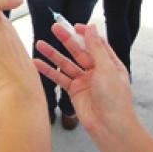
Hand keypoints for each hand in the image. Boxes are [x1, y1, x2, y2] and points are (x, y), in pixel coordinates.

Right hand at [33, 23, 137, 137]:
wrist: (110, 126)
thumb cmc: (115, 99)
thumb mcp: (106, 69)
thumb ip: (96, 48)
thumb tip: (92, 27)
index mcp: (109, 63)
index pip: (95, 43)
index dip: (85, 33)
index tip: (73, 26)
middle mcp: (96, 70)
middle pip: (78, 51)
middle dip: (66, 40)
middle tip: (54, 28)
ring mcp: (84, 81)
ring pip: (66, 64)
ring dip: (53, 54)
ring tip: (39, 43)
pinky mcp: (74, 92)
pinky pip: (59, 78)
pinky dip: (48, 71)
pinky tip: (37, 63)